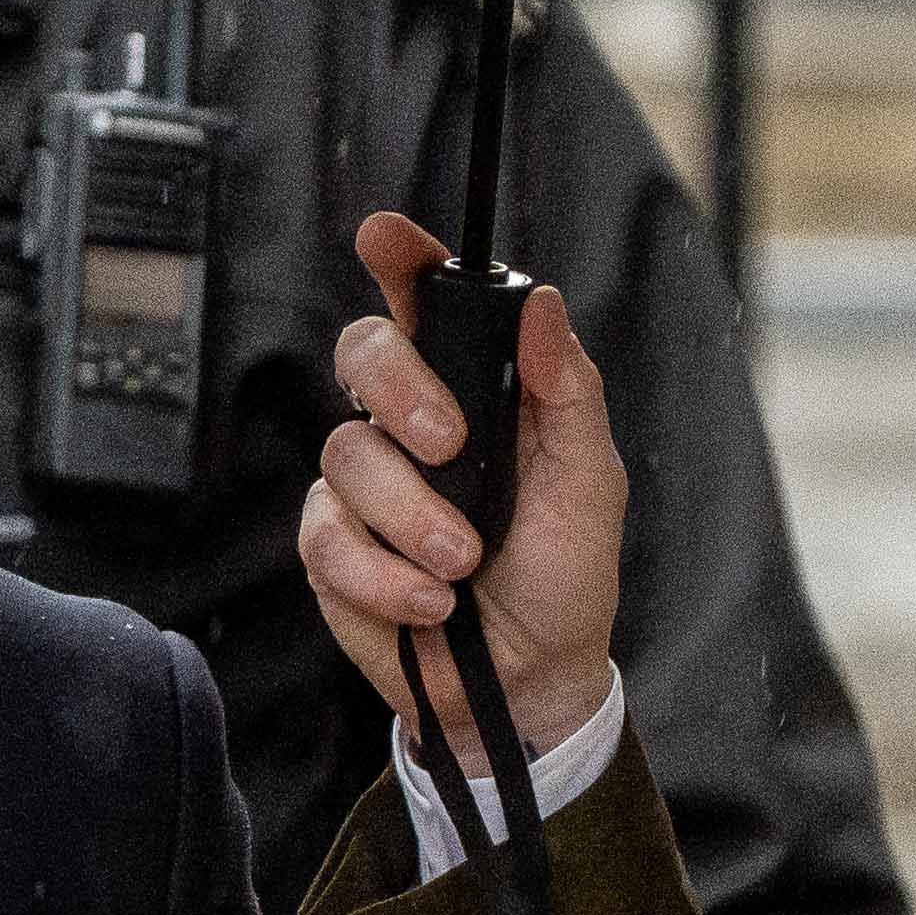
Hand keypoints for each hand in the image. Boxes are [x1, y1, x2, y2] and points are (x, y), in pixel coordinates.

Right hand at [307, 210, 630, 778]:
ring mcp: (363, 487)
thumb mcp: (588, 480)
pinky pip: (327, 539)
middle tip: (450, 443)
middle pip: (362, 355)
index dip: (400, 260)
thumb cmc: (564, 573)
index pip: (424, 304)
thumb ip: (567, 390)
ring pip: (346, 458)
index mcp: (473, 388)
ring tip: (464, 565)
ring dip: (414, 517)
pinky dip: (385, 577)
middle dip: (402, 390)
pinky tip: (432, 604)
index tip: (386, 236)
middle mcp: (408, 425)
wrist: (530, 678)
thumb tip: (541, 302)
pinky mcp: (331, 552)